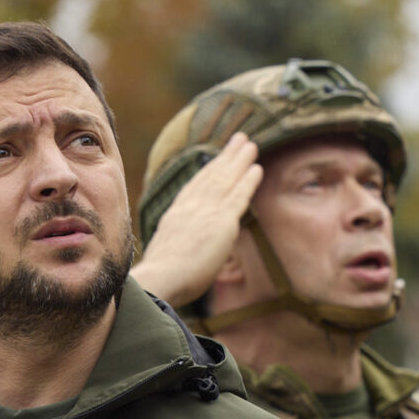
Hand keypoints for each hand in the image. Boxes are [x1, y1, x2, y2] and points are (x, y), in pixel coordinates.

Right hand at [132, 132, 261, 307]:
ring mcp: (206, 212)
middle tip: (238, 140)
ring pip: (226, 179)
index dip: (206, 172)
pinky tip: (257, 168)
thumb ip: (177, 247)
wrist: (162, 277)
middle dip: (226, 157)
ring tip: (250, 144)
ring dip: (239, 160)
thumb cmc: (160, 277)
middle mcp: (190, 208)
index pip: (194, 189)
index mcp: (175, 216)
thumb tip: (178, 255)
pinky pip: (238, 195)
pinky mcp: (222, 221)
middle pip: (211, 176)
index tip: (215, 160)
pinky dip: (248, 180)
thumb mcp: (164, 255)